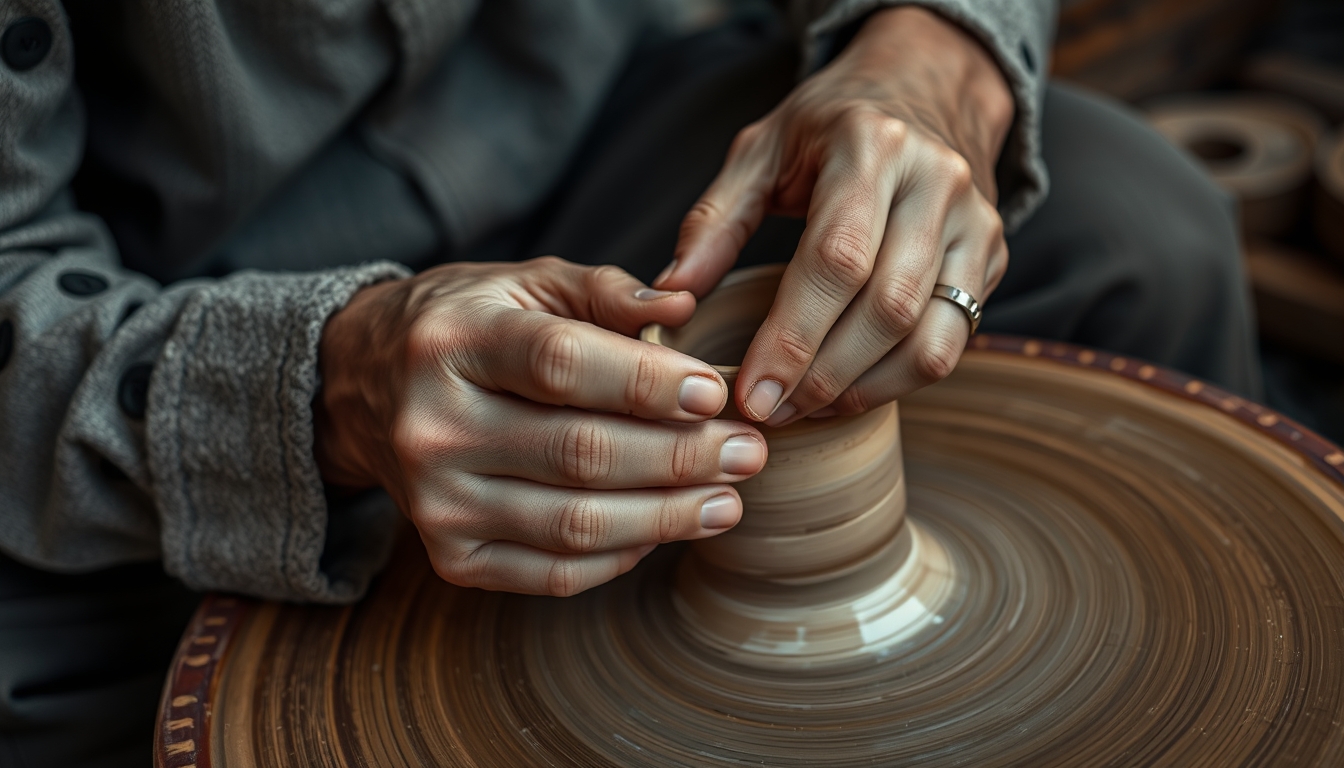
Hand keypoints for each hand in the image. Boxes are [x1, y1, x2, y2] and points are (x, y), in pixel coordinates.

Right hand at [314, 257, 767, 595]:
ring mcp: (436, 503)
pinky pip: (553, 572)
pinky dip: (621, 555)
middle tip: (748, 454)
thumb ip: (603, 291)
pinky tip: (664, 528)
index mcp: (452, 343)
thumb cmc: (464, 327)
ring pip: (575, 525)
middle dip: (682, 458)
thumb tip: (683, 308)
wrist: (362, 389)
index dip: (648, 383)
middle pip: (581, 454)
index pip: (561, 366)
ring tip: (727, 501)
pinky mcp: (449, 557)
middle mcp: (433, 427)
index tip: (717, 393)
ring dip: (667, 518)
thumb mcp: (522, 283)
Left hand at [657, 7, 1014, 424]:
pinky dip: (898, 383)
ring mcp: (975, 223)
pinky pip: (952, 344)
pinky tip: (847, 392)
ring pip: (928, 339)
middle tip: (768, 412)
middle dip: (821, 377)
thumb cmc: (827, 128)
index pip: (837, 259)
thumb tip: (671, 293)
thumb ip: (713, 221)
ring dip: (861, 390)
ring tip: (803, 409)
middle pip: (885, 309)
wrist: (923, 90)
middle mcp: (936, 182)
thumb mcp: (760, 150)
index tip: (751, 393)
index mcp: (870, 147)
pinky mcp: (990, 258)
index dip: (793, 337)